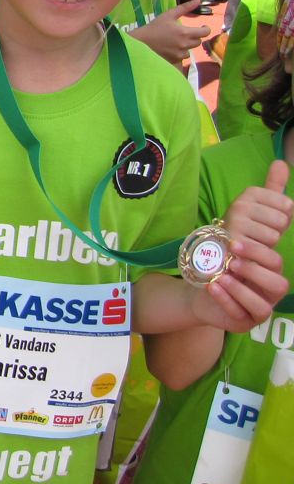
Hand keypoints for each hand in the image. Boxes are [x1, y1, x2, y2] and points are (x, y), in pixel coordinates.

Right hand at [126, 0, 209, 63]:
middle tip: (186, 33)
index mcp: (185, 32)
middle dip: (195, 36)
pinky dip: (180, 53)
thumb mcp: (169, 15)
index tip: (201, 26)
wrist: (140, 42)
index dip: (205, 29)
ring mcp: (180, 54)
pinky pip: (183, 57)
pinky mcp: (174, 60)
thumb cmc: (154, 26)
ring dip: (187, 45)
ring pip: (191, 50)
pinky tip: (172, 48)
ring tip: (178, 41)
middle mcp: (185, 44)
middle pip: (198, 41)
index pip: (205, 32)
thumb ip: (185, 7)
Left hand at [192, 160, 291, 332]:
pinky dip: (229, 301)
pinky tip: (213, 286)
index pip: (275, 258)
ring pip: (263, 303)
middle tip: (229, 251)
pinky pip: (243, 316)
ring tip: (221, 272)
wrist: (203, 283)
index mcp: (272, 263)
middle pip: (276, 280)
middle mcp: (271, 286)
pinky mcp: (244, 321)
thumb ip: (266, 196)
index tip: (235, 237)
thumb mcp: (243, 221)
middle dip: (252, 264)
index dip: (259, 248)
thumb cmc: (227, 252)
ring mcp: (260, 306)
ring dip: (242, 287)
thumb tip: (280, 163)